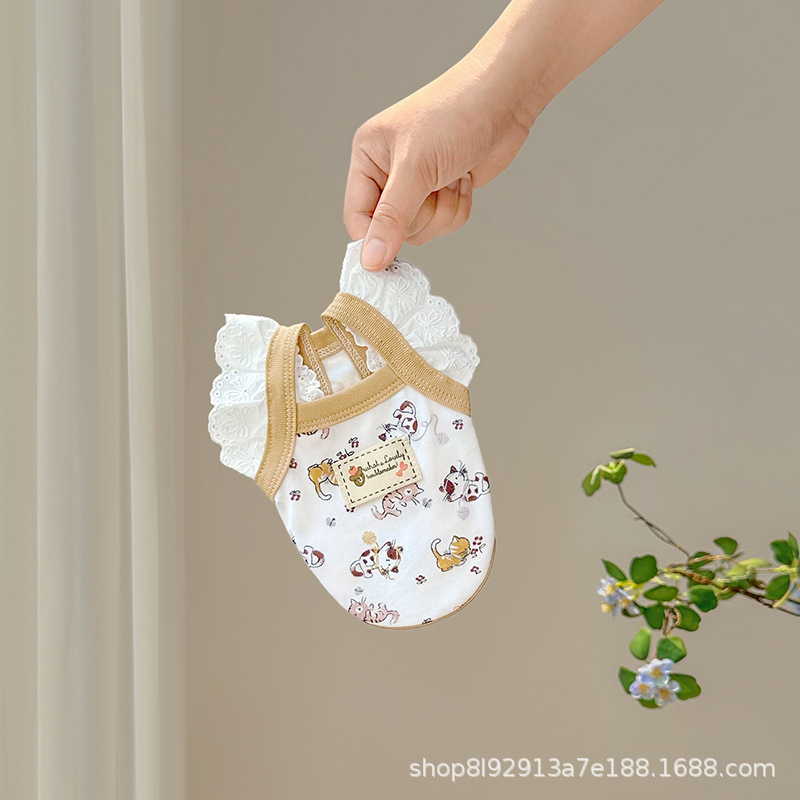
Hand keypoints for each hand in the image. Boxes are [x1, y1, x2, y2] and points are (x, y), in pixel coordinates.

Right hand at [343, 57, 533, 270]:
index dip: (373, 239)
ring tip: (452, 177)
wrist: (506, 97)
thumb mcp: (416, 169)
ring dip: (444, 211)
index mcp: (368, 158)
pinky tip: (463, 178)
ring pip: (421, 230)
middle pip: (392, 230)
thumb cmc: (456, 115)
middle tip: (435, 186)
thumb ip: (392, 218)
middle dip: (422, 215)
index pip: (357, 217)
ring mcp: (417, 185)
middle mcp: (388, 173)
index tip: (389, 256)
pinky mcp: (443, 192)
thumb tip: (370, 260)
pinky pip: (444, 224)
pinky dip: (458, 207)